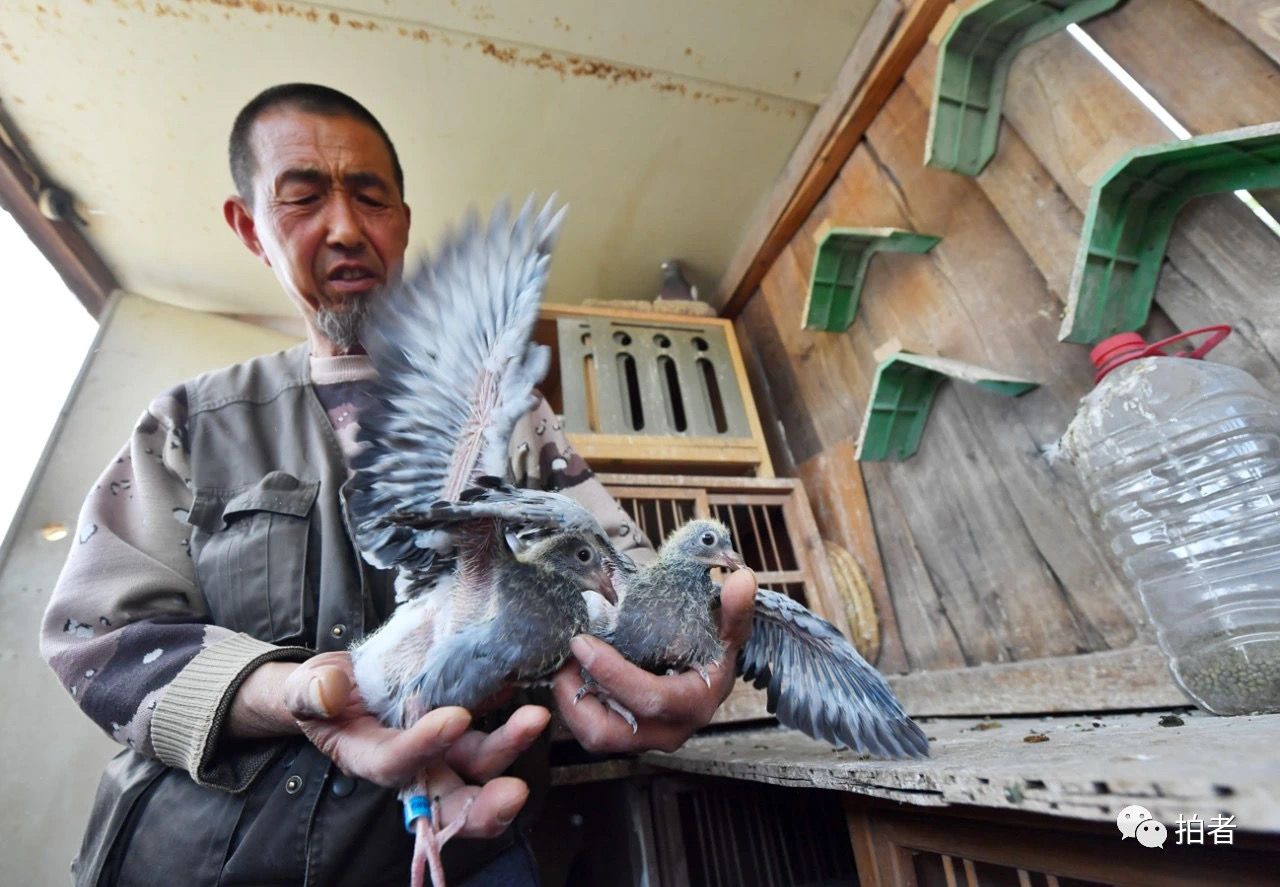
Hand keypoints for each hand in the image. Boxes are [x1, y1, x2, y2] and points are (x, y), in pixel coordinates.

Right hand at [283, 652, 548, 837]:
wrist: (344, 681)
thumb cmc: (323, 693)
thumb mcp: (305, 689)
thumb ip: (310, 692)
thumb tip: (329, 692)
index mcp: (369, 758)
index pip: (396, 763)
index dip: (424, 746)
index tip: (455, 717)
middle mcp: (413, 765)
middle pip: (452, 802)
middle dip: (485, 806)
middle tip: (515, 793)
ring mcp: (443, 747)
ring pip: (481, 762)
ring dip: (512, 746)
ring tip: (536, 719)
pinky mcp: (463, 725)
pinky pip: (492, 726)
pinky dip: (511, 715)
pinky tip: (528, 689)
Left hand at [551, 568, 755, 753]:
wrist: (708, 679)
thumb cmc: (714, 652)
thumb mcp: (726, 631)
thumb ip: (735, 609)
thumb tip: (743, 578)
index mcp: (695, 705)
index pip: (649, 698)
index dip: (612, 673)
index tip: (583, 641)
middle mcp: (669, 732)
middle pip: (610, 732)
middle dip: (577, 696)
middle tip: (563, 657)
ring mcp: (645, 739)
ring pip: (594, 735)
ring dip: (571, 701)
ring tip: (563, 663)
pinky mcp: (627, 737)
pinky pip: (592, 732)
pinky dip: (575, 706)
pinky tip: (571, 674)